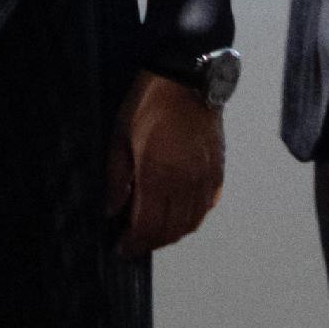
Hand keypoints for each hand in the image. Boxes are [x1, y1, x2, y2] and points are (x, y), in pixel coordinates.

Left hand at [110, 70, 226, 254]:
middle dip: (150, 242)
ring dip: (170, 234)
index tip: (121, 249)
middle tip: (132, 243)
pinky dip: (191, 219)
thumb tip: (111, 210)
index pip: (148, 226)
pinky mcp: (217, 172)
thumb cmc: (150, 103)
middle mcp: (187, 183)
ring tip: (152, 232)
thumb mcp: (120, 135)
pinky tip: (177, 216)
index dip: (133, 243)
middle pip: (170, 230)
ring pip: (191, 223)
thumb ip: (116, 178)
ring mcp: (206, 179)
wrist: (188, 79)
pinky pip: (205, 208)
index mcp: (159, 175)